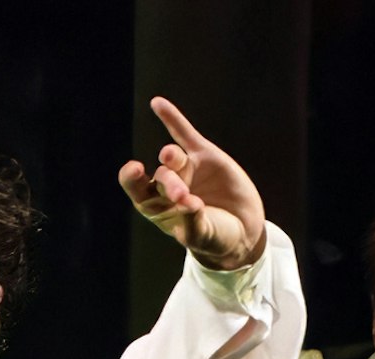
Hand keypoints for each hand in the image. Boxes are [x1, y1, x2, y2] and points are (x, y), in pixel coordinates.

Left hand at [118, 96, 265, 269]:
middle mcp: (166, 185)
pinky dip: (172, 119)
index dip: (132, 179)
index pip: (137, 190)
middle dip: (170, 183)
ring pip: (172, 157)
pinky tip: (157, 104)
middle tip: (182, 196)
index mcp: (157, 207)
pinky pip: (184, 134)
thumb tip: (188, 202)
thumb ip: (193, 221)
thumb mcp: (203, 235)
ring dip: (171, 157)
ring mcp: (185, 169)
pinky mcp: (203, 155)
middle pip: (161, 177)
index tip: (135, 170)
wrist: (242, 229)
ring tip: (170, 156)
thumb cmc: (215, 238)